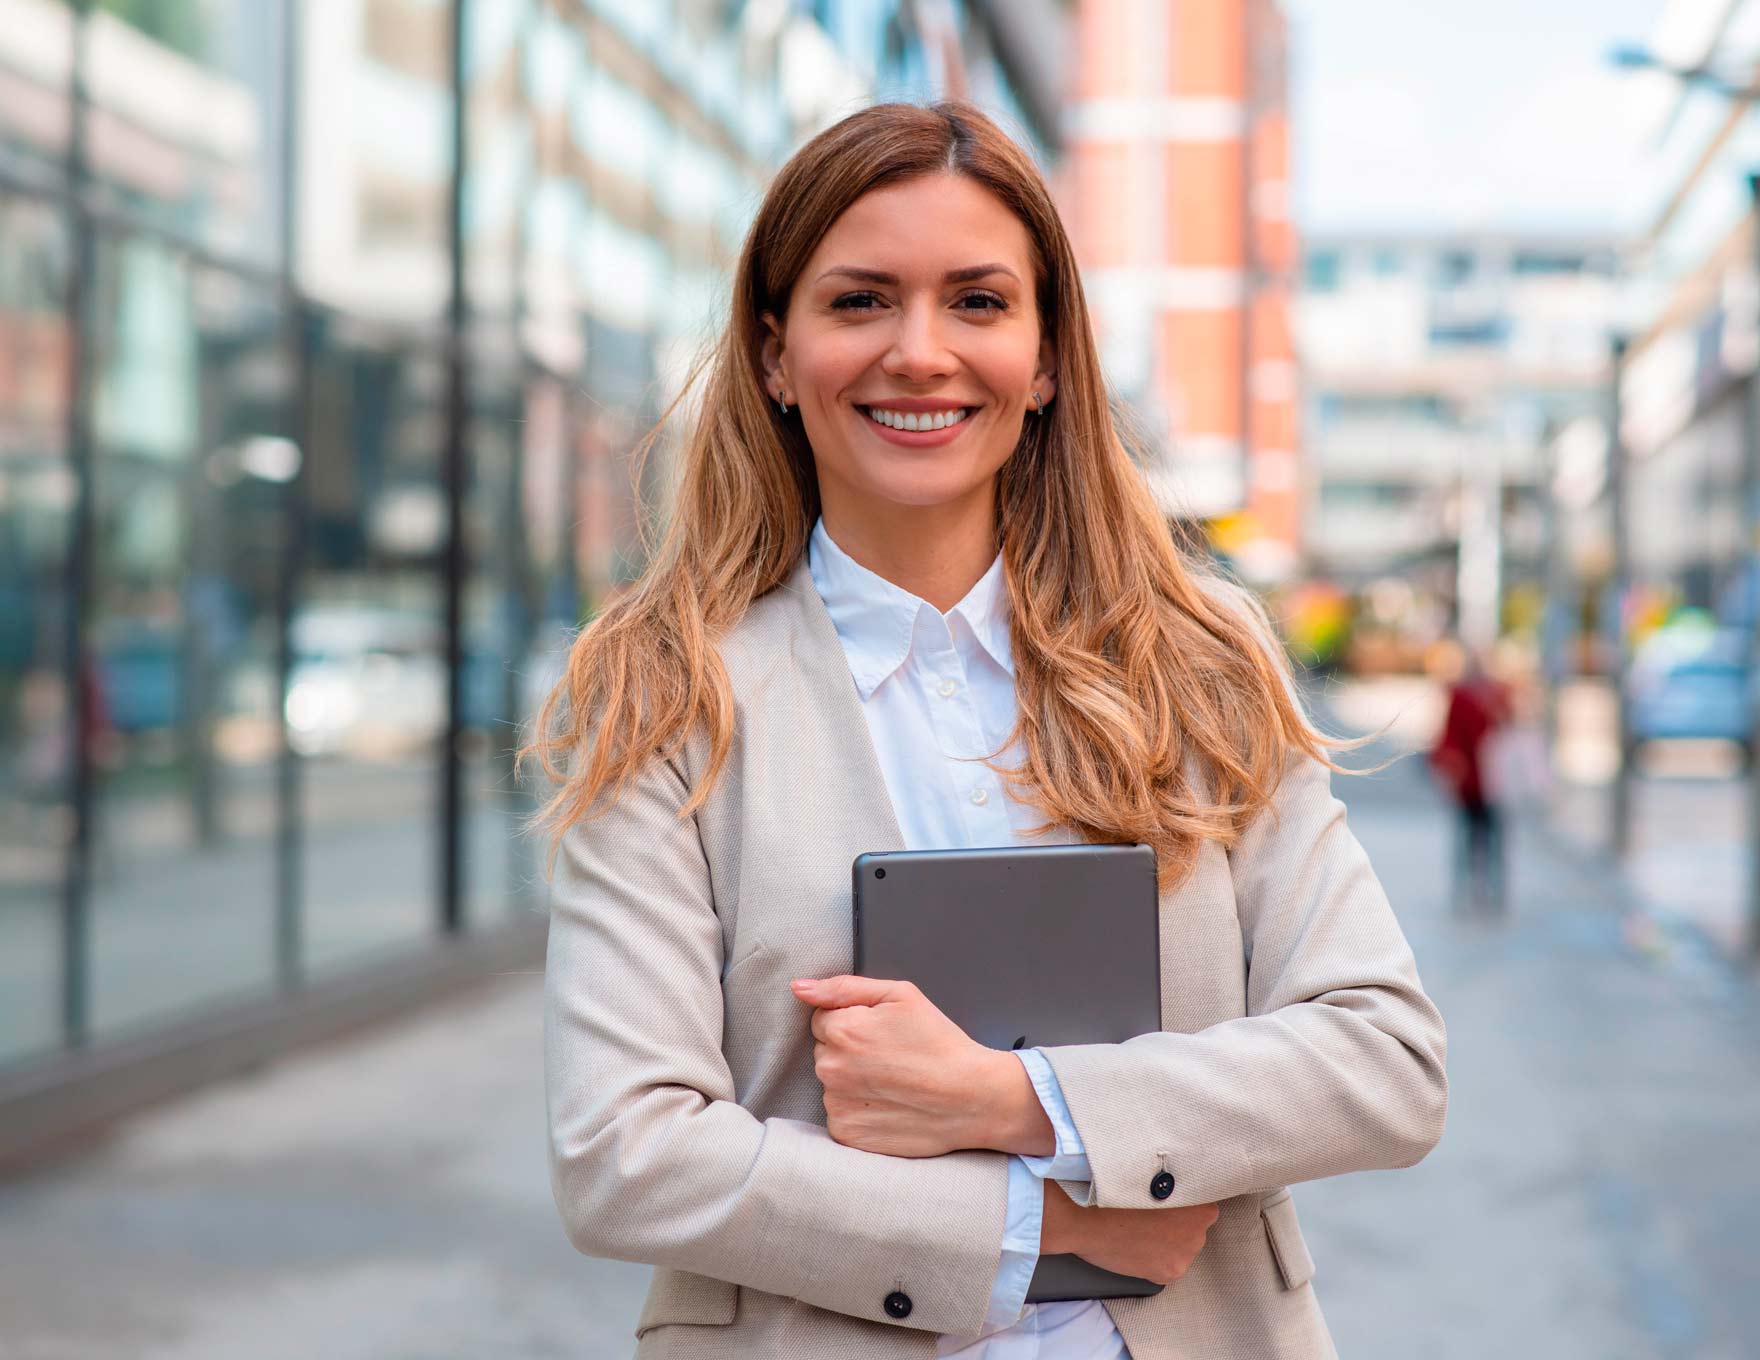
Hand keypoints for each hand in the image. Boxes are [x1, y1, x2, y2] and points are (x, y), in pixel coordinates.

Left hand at [793, 974, 1027, 1157]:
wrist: (972, 1098)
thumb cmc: (940, 1044)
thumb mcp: (900, 995)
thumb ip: (844, 987)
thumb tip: (799, 988)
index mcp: (842, 1029)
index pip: (823, 1020)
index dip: (854, 1023)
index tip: (882, 1035)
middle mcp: (831, 1068)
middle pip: (825, 1051)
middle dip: (850, 1052)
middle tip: (891, 1059)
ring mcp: (836, 1104)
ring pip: (832, 1084)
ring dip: (852, 1083)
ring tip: (893, 1084)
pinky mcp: (846, 1134)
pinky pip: (840, 1115)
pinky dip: (858, 1112)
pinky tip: (887, 1106)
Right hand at [1041, 1180, 1218, 1285]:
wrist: (1087, 1220)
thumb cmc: (1115, 1191)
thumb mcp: (1150, 1178)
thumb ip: (1173, 1184)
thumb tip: (1175, 1183)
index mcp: (1200, 1205)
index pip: (1205, 1205)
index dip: (1187, 1203)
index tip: (1172, 1201)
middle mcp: (1198, 1233)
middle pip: (1194, 1228)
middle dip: (1178, 1224)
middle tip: (1152, 1216)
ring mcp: (1184, 1255)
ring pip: (1182, 1248)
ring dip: (1168, 1243)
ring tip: (1141, 1232)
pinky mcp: (1168, 1273)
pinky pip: (1168, 1265)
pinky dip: (1156, 1260)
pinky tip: (1137, 1247)